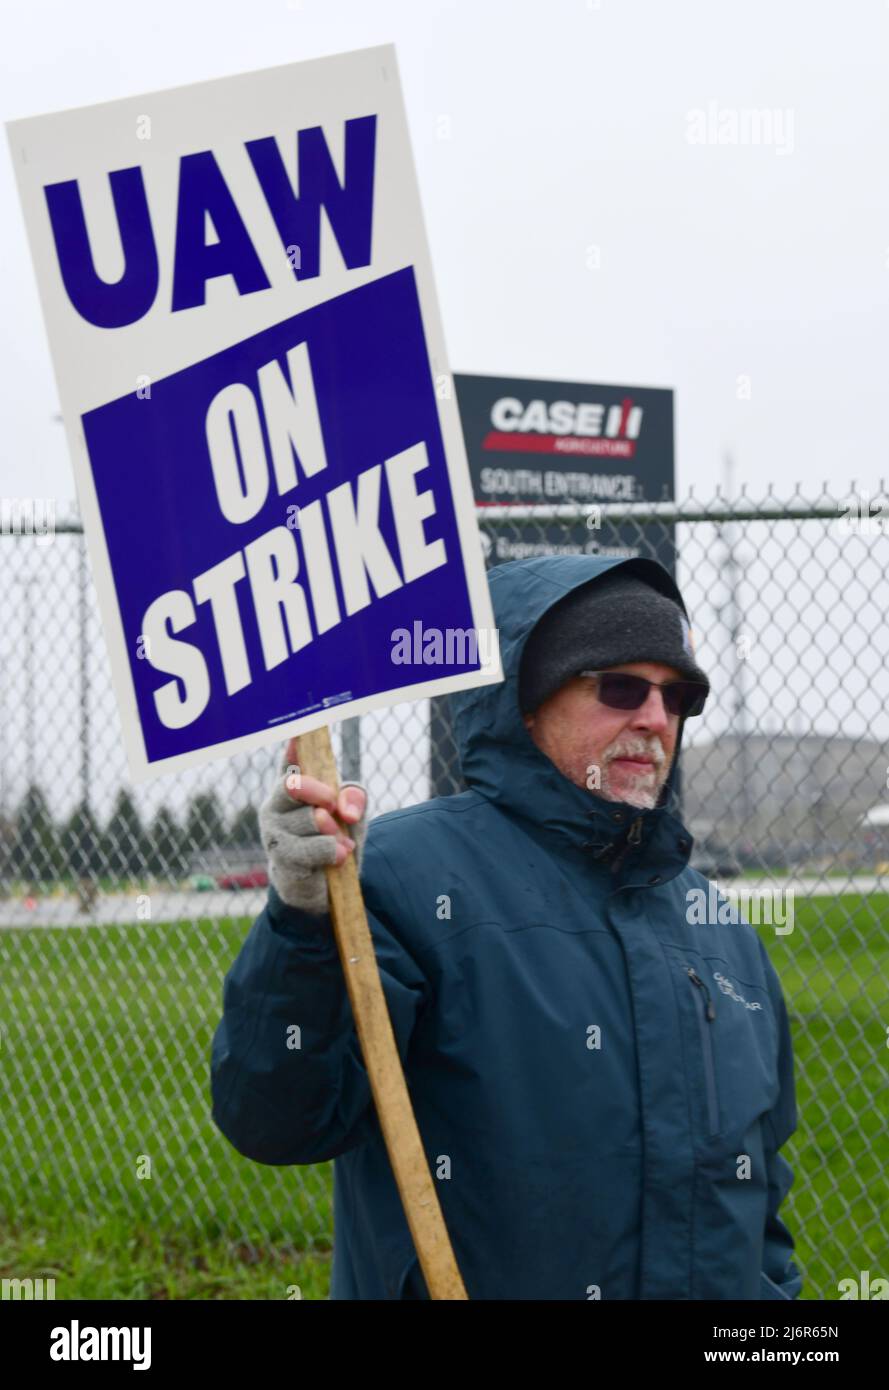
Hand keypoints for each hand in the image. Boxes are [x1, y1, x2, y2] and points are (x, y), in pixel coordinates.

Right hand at [259, 736, 367, 913]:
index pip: (290, 759)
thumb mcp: (352, 815)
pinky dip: (333, 851)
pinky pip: (313, 847)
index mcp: (293, 785)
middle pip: (295, 785)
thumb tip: (344, 809)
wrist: (323, 887)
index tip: (300, 730)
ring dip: (335, 833)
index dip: (294, 744)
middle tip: (333, 808)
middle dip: (322, 794)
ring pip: (311, 819)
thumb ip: (353, 799)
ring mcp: (274, 830)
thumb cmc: (334, 840)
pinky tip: (338, 856)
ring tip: (341, 844)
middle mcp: (277, 802)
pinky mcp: (280, 856)